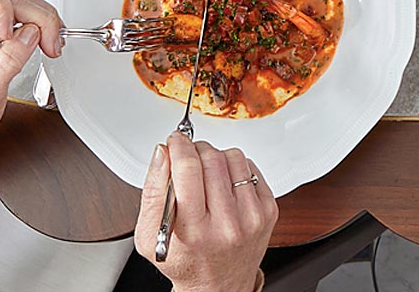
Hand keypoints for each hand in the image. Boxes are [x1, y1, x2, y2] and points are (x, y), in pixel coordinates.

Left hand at [0, 0, 60, 142]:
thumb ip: (7, 62)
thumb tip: (30, 33)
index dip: (3, 12)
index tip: (14, 35)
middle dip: (36, 17)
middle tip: (50, 43)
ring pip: (18, 2)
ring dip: (42, 19)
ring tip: (51, 43)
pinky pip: (21, 14)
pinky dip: (40, 23)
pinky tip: (46, 39)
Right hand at [137, 135, 279, 291]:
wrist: (217, 285)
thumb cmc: (183, 261)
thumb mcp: (151, 234)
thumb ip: (153, 190)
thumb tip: (162, 152)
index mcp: (193, 231)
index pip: (188, 170)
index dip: (179, 146)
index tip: (175, 140)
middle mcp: (226, 224)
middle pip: (211, 159)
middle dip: (194, 150)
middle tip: (186, 160)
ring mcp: (251, 217)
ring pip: (233, 158)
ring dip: (215, 157)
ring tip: (206, 175)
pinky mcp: (268, 211)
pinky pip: (250, 167)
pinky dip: (234, 168)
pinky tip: (224, 185)